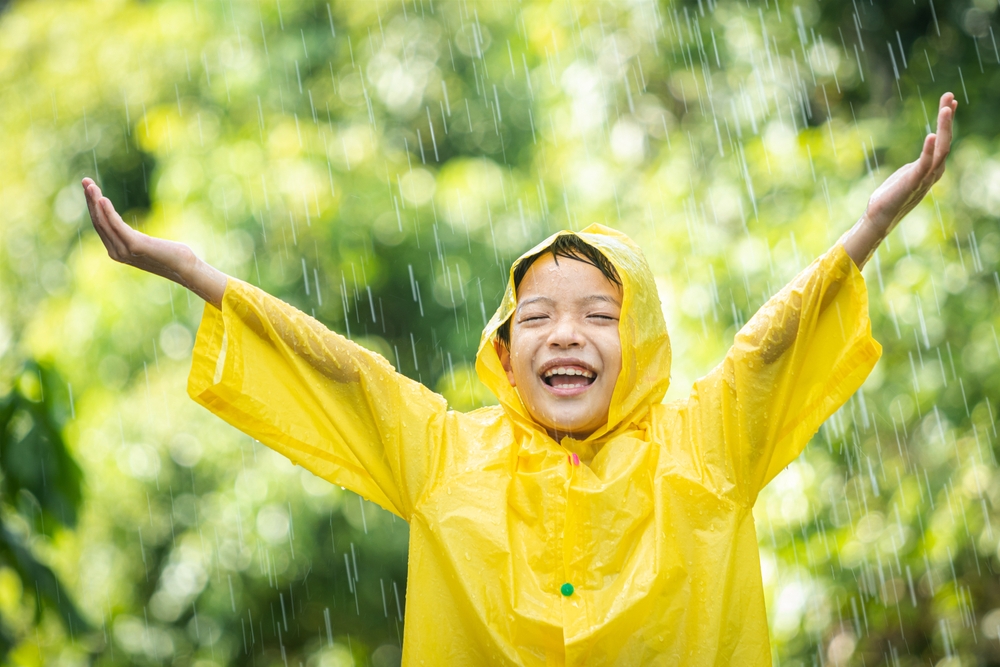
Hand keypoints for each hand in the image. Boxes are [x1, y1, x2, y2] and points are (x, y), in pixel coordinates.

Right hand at [83, 177, 227, 306]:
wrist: (185, 268)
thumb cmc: (171, 255)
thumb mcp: (146, 244)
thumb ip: (133, 239)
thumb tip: (129, 232)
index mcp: (117, 250)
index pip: (100, 225)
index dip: (93, 205)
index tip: (89, 187)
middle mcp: (116, 252)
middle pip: (98, 221)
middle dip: (90, 200)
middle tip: (85, 180)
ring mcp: (124, 250)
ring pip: (104, 222)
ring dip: (95, 202)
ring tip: (90, 185)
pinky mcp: (135, 246)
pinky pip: (117, 226)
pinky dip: (108, 212)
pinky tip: (103, 199)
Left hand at [863, 92, 956, 234]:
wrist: (879, 217)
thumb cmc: (890, 197)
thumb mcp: (908, 174)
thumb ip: (918, 164)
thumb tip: (926, 152)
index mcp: (931, 168)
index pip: (944, 140)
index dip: (947, 121)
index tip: (950, 102)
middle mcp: (933, 172)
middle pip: (946, 140)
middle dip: (948, 118)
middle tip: (950, 97)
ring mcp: (925, 178)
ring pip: (941, 149)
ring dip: (944, 128)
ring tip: (945, 109)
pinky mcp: (913, 183)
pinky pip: (925, 164)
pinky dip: (928, 150)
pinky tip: (931, 135)